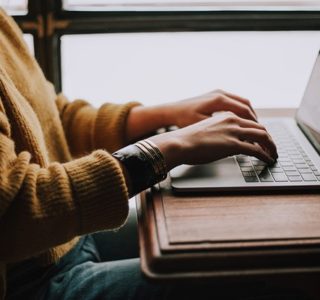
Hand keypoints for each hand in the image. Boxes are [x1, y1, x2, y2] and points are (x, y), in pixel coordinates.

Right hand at [148, 112, 277, 170]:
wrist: (179, 142)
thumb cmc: (188, 139)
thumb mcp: (207, 131)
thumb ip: (220, 134)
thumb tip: (226, 144)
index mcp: (226, 116)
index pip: (250, 122)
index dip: (259, 131)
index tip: (262, 139)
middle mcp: (232, 120)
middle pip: (260, 127)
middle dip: (269, 139)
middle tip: (272, 147)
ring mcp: (234, 132)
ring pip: (262, 136)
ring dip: (271, 146)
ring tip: (273, 154)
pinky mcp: (233, 144)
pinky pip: (256, 150)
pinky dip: (265, 155)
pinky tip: (268, 160)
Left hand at [166, 89, 256, 127]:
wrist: (171, 111)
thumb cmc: (184, 119)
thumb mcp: (203, 126)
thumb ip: (221, 129)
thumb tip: (238, 137)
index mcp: (218, 100)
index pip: (244, 110)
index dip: (253, 123)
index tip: (259, 133)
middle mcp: (220, 93)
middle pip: (245, 104)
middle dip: (254, 118)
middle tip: (259, 131)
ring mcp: (217, 93)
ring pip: (241, 102)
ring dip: (248, 114)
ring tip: (253, 127)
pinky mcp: (214, 95)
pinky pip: (233, 102)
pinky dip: (240, 111)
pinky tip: (241, 121)